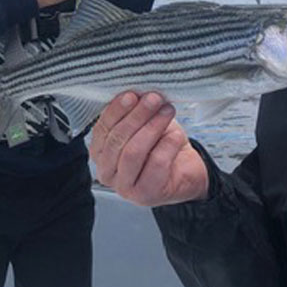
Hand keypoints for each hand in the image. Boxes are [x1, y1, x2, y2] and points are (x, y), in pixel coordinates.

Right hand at [89, 92, 209, 205]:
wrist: (186, 170)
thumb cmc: (161, 145)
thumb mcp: (144, 124)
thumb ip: (133, 112)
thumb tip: (135, 91)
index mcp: (99, 152)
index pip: (101, 130)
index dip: (116, 111)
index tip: (132, 94)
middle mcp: (106, 172)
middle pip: (117, 140)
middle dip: (137, 116)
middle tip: (154, 98)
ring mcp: (124, 187)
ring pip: (133, 152)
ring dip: (152, 127)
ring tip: (167, 111)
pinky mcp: (145, 195)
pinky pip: (155, 164)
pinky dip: (167, 145)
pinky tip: (176, 135)